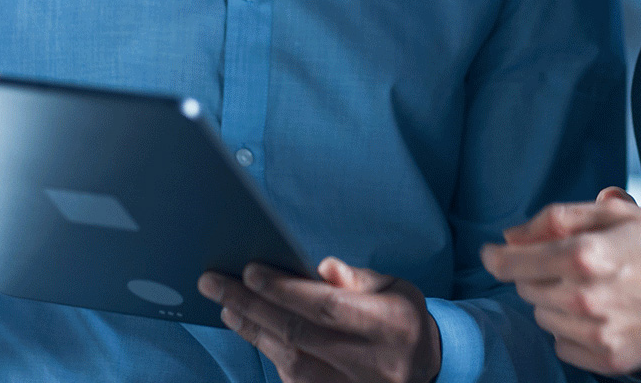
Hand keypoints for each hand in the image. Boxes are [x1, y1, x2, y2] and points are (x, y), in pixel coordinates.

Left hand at [199, 258, 441, 382]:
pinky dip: (268, 352)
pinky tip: (248, 328)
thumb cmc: (402, 319)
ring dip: (252, 330)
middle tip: (214, 282)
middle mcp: (372, 363)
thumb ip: (356, 279)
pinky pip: (293, 379)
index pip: (327, 307)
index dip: (286, 289)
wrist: (426, 370)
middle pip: (298, 333)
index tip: (249, 269)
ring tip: (226, 304)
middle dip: (251, 305)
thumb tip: (322, 268)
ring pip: (289, 360)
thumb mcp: (394, 288)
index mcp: (391, 326)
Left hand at [480, 186, 640, 377]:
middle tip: (571, 262)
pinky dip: (572, 331)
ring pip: (544, 318)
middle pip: (527, 289)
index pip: (513, 263)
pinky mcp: (611, 361)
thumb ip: (559, 219)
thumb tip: (512, 235)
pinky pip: (565, 346)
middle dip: (537, 273)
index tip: (493, 253)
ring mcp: (598, 334)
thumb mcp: (619, 212)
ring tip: (593, 287)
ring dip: (555, 302)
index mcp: (585, 255)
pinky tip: (600, 314)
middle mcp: (585, 298)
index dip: (497, 256)